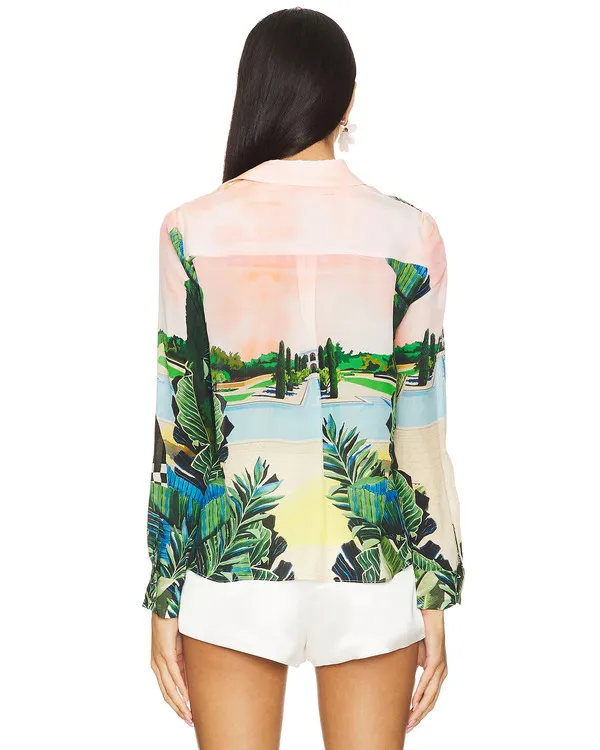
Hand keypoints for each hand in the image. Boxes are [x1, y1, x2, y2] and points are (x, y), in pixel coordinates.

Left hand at [150, 613, 193, 726]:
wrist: (167, 606)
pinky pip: (173, 672)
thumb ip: (184, 664)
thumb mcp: (180, 649)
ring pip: (169, 687)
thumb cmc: (174, 626)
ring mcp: (160, 659)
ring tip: (188, 714)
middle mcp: (157, 665)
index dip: (178, 705)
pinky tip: (186, 694)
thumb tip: (191, 679)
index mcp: (160, 665)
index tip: (188, 716)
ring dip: (180, 702)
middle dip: (179, 710)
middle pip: (167, 694)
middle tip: (189, 721)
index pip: (168, 691)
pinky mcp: (165, 652)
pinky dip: (180, 685)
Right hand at [406, 610, 447, 732]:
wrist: (428, 614)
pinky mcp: (437, 659)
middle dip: (420, 716)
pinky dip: (422, 692)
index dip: (420, 712)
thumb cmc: (420, 633)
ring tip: (411, 720)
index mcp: (436, 673)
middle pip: (431, 701)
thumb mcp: (413, 656)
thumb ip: (411, 670)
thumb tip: (401, 681)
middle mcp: (441, 673)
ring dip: (420, 709)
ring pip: (431, 694)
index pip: (429, 698)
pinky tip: (415, 701)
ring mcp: (440, 667)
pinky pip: (429, 680)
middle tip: (409, 728)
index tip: (409, 723)